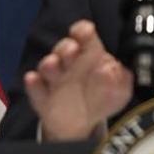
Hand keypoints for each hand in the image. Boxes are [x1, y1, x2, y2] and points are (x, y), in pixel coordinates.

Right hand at [23, 20, 132, 140]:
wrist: (83, 122)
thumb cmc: (102, 98)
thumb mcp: (119, 92)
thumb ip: (120, 80)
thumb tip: (111, 69)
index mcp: (90, 57)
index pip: (85, 38)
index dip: (83, 32)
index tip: (85, 30)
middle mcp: (70, 64)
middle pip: (65, 49)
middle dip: (67, 47)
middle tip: (72, 49)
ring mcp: (54, 80)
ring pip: (48, 66)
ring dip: (50, 64)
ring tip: (54, 63)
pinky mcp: (42, 98)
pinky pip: (35, 89)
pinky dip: (33, 84)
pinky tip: (33, 79)